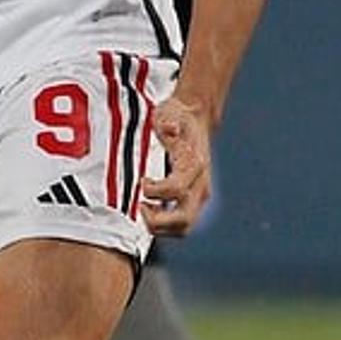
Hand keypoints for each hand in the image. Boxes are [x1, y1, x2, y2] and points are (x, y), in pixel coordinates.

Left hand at [139, 96, 213, 235]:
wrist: (196, 119)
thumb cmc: (178, 117)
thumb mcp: (170, 112)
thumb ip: (168, 122)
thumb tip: (168, 128)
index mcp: (194, 164)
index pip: (177, 189)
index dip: (156, 191)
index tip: (142, 182)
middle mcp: (201, 184)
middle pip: (184, 219)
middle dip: (158, 221)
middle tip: (140, 207)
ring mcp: (200, 194)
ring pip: (184, 227)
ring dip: (160, 226)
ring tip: (143, 208)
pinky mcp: (195, 200)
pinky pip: (182, 224)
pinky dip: (164, 225)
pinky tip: (150, 209)